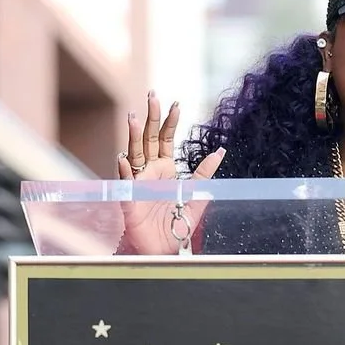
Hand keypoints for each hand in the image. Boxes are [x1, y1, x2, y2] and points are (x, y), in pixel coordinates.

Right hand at [116, 92, 224, 254]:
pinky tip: (124, 158)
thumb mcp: (196, 197)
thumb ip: (205, 174)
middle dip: (150, 118)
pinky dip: (124, 172)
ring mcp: (138, 184)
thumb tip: (220, 152)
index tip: (176, 103)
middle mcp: (150, 173)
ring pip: (134, 155)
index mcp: (165, 170)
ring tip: (134, 118)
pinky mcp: (130, 201)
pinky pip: (126, 185)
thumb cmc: (175, 224)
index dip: (170, 122)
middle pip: (148, 139)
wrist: (164, 248)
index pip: (165, 139)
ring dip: (133, 137)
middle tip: (152, 96)